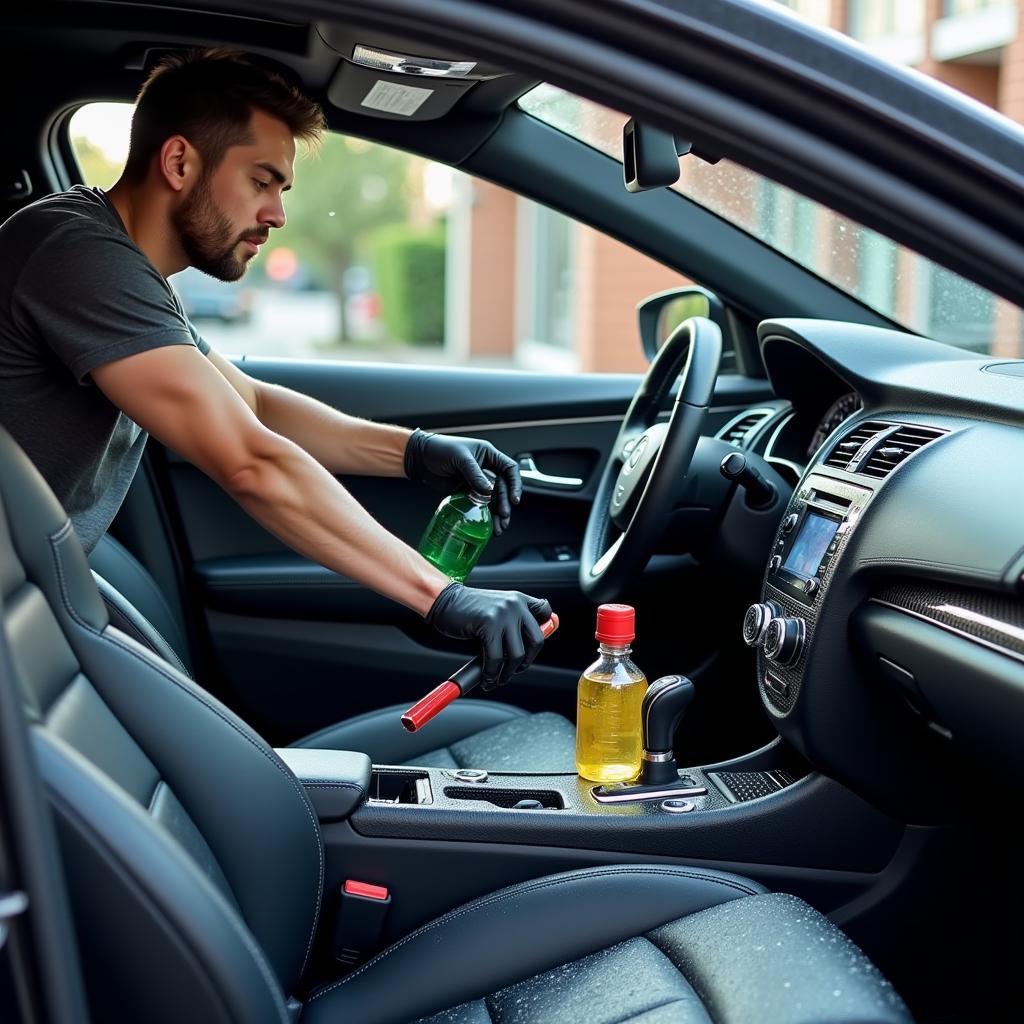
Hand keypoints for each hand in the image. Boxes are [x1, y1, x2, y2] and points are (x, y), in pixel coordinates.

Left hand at [405, 429, 520, 533]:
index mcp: (488, 455)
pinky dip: (483, 515)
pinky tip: (486, 525)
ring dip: (496, 513)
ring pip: (492, 500)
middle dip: (505, 504)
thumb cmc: (439, 449)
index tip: (514, 499)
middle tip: (503, 517)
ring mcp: (476, 481)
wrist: (419, 457)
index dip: (515, 484)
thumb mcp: (460, 458)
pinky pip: (479, 505)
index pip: (509, 469)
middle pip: (502, 489)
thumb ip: (474, 474)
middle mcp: (485, 469)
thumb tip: (488, 491)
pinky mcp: (466, 492)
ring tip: (498, 528)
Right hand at [426, 582, 551, 689]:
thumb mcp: (496, 609)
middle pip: (536, 641)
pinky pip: (496, 658)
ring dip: (507, 673)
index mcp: (519, 599)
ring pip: (516, 655)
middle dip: (526, 662)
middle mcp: (515, 605)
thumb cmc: (467, 609)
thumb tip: (524, 650)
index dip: (539, 633)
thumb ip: (511, 622)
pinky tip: (486, 677)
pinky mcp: (490, 625)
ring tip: (496, 679)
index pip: (545, 614)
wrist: (444, 600)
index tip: (529, 651)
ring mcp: (504, 614)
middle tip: (513, 671)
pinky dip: (491, 673)